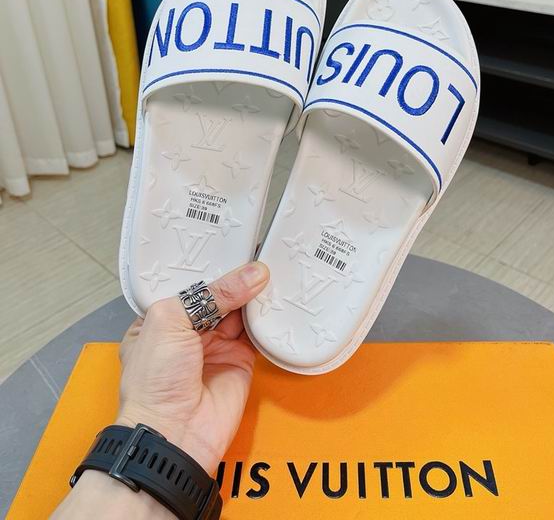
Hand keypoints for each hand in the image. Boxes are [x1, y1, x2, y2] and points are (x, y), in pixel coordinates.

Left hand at [116, 261, 268, 474]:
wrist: (174, 434)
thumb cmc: (154, 381)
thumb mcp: (171, 320)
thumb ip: (211, 294)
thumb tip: (252, 274)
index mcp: (161, 318)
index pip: (189, 284)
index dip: (210, 266)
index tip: (233, 242)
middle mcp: (188, 331)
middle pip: (218, 294)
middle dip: (237, 277)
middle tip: (259, 251)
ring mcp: (216, 346)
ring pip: (240, 310)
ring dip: (254, 293)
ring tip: (271, 267)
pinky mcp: (241, 360)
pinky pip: (257, 333)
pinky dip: (267, 317)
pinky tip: (276, 296)